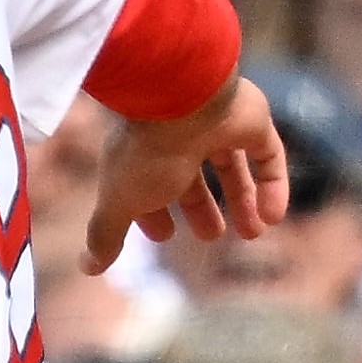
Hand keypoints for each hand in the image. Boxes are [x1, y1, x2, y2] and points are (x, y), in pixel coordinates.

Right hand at [88, 76, 289, 245]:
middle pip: (192, 173)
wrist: (182, 95)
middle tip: (212, 236)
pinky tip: (274, 216)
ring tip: (254, 233)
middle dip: (200, 207)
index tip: (166, 235)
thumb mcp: (120, 201)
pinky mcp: (251, 119)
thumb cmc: (146, 151)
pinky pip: (267, 155)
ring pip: (231, 164)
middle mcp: (180, 136)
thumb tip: (88, 267)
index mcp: (144, 151)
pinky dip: (273, 186)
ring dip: (242, 200)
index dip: (154, 211)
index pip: (148, 182)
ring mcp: (216, 124)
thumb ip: (106, 234)